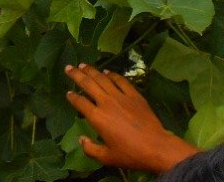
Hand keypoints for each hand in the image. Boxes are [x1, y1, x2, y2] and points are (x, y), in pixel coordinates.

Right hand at [64, 63, 199, 171]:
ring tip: (83, 65)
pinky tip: (107, 71)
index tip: (67, 93)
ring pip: (103, 78)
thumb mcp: (107, 158)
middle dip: (76, 75)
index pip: (80, 103)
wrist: (155, 146)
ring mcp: (121, 97)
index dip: (72, 97)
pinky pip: (121, 81)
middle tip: (68, 67)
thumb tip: (81, 139)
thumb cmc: (130, 154)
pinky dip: (112, 74)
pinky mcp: (134, 95)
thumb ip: (90, 149)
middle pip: (88, 84)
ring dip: (92, 71)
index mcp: (97, 118)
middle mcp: (106, 103)